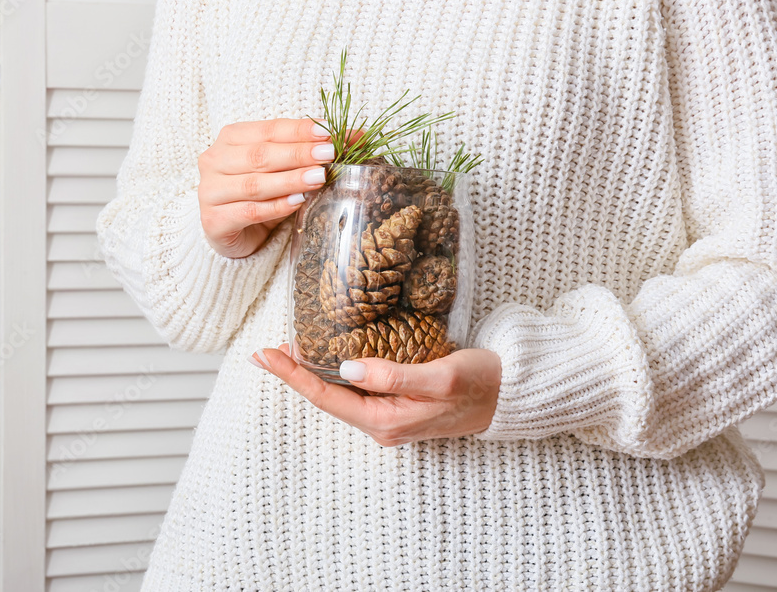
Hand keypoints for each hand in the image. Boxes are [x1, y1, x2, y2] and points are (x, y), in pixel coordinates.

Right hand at [198, 118, 358, 258]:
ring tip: (319, 177)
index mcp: (230, 138)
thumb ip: (307, 153)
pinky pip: (249, 212)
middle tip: (329, 153)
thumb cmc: (259, 195)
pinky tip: (298, 202)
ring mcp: (209, 192)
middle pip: (261, 155)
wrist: (231, 232)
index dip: (299, 130)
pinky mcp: (213, 221)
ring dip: (290, 180)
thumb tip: (354, 137)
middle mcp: (214, 161)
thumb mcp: (282, 169)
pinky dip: (276, 206)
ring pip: (255, 184)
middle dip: (298, 154)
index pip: (268, 130)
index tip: (328, 132)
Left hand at [249, 343, 502, 445]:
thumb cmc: (480, 384)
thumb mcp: (440, 375)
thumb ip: (393, 374)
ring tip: (288, 353)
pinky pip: (357, 393)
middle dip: (294, 375)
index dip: (294, 376)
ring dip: (312, 374)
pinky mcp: (400, 405)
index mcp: (387, 421)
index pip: (327, 397)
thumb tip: (347, 368)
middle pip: (326, 399)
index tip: (267, 356)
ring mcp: (391, 418)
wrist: (510, 396)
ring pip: (340, 396)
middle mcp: (383, 425)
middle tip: (266, 352)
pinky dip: (335, 374)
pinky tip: (327, 360)